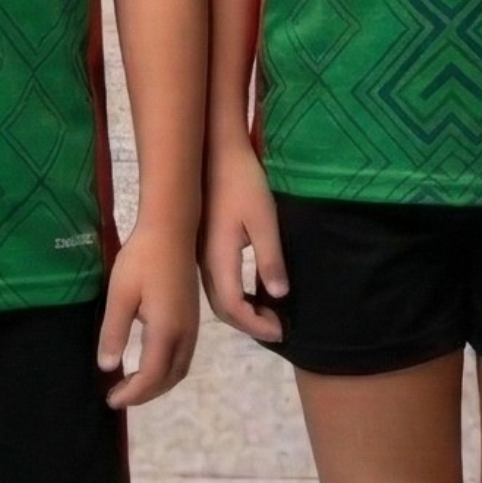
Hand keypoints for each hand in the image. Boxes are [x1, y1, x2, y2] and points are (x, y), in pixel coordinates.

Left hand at [99, 227, 199, 408]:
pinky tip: (151, 359)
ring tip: (134, 384)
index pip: (151, 376)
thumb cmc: (142, 258)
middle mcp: (185, 333)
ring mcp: (193, 323)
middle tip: (121, 396)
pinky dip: (168, 368)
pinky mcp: (193, 314)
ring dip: (159, 382)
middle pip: (170, 377)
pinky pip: (184, 354)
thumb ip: (114, 332)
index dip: (132, 393)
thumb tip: (108, 366)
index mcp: (166, 330)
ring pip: (180, 367)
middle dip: (147, 394)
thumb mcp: (120, 294)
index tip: (111, 400)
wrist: (172, 227)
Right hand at [199, 139, 286, 342]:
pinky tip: (251, 290)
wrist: (215, 151)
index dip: (257, 325)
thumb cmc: (242, 182)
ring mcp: (200, 253)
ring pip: (216, 296)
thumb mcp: (264, 219)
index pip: (234, 307)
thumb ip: (271, 259)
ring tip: (268, 313)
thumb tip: (280, 296)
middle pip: (222, 308)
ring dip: (241, 312)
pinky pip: (215, 283)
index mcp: (218, 258)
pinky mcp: (202, 245)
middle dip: (249, 324)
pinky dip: (234, 297)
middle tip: (278, 327)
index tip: (282, 331)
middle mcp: (204, 262)